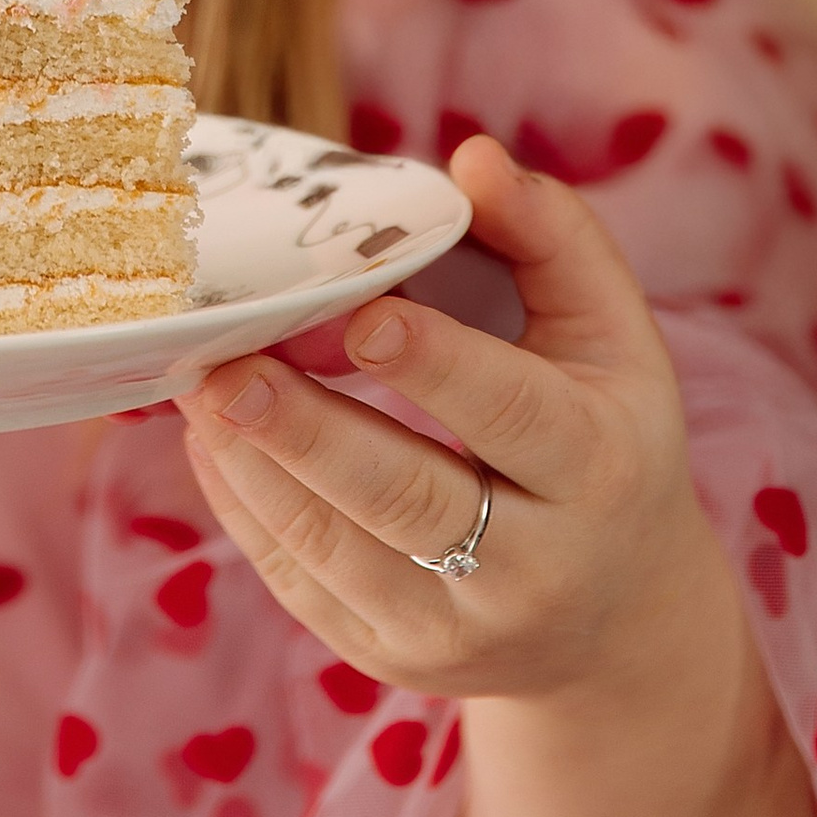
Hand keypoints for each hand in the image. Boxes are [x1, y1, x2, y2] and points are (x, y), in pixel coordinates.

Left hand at [175, 133, 724, 704]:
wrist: (620, 624)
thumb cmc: (605, 436)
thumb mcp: (611, 336)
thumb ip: (549, 236)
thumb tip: (469, 157)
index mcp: (598, 468)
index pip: (514, 416)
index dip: (438, 367)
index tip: (361, 316)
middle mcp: (533, 566)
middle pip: (408, 499)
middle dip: (309, 431)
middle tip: (226, 367)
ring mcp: (458, 629)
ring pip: (337, 550)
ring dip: (254, 464)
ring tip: (196, 384)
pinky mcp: (393, 658)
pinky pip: (303, 585)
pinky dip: (246, 510)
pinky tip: (210, 439)